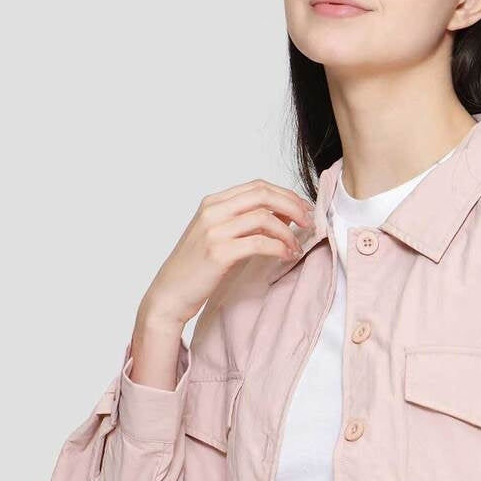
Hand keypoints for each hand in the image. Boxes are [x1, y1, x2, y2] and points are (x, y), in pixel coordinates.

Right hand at [142, 179, 315, 329]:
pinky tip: (285, 256)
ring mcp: (214, 230)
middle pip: (263, 194)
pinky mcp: (218, 252)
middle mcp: (213, 211)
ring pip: (264, 217)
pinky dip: (279, 248)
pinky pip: (259, 242)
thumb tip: (285, 215)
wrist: (170, 293)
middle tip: (310, 222)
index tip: (304, 209)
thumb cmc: (198, 268)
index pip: (258, 186)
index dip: (286, 195)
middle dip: (293, 206)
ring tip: (296, 247)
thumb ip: (248, 223)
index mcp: (213, 203)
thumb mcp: (223, 238)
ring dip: (288, 232)